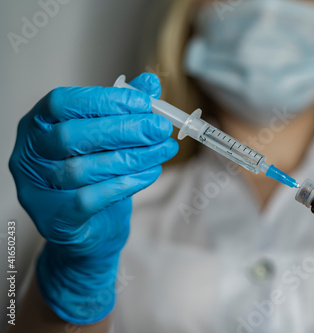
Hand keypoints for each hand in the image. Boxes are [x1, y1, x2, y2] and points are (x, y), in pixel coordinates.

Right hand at [9, 73, 177, 323]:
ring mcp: (36, 189)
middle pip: (71, 136)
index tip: (144, 102)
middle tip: (160, 128)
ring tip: (164, 150)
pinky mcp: (54, 219)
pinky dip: (124, 184)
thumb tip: (150, 82)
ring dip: (132, 157)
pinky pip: (88, 199)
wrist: (93, 228)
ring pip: (82, 168)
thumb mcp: (112, 138)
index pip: (62, 102)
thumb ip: (125, 110)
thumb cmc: (100, 175)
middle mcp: (29, 154)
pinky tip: (150, 173)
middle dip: (123, 129)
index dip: (104, 100)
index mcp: (38, 124)